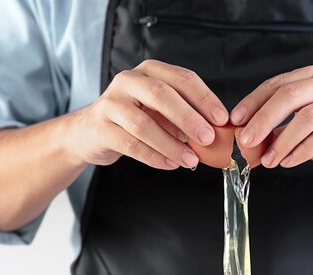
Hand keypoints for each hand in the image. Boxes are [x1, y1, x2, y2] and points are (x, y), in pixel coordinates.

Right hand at [66, 59, 228, 168]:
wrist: (90, 131)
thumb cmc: (134, 118)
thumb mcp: (161, 111)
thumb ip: (185, 116)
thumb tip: (216, 132)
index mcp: (150, 71)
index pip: (182, 78)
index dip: (204, 98)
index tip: (222, 119)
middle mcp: (128, 81)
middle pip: (161, 96)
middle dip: (188, 118)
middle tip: (208, 138)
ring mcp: (111, 103)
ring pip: (144, 124)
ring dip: (172, 145)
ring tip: (190, 159)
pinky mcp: (101, 127)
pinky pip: (131, 144)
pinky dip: (154, 157)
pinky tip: (170, 164)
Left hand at [229, 66, 312, 174]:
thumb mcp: (305, 128)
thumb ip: (280, 128)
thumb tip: (246, 138)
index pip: (276, 84)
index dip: (253, 102)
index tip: (235, 121)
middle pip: (289, 95)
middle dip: (262, 119)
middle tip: (245, 140)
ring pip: (307, 117)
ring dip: (282, 141)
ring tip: (268, 159)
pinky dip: (301, 151)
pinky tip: (288, 162)